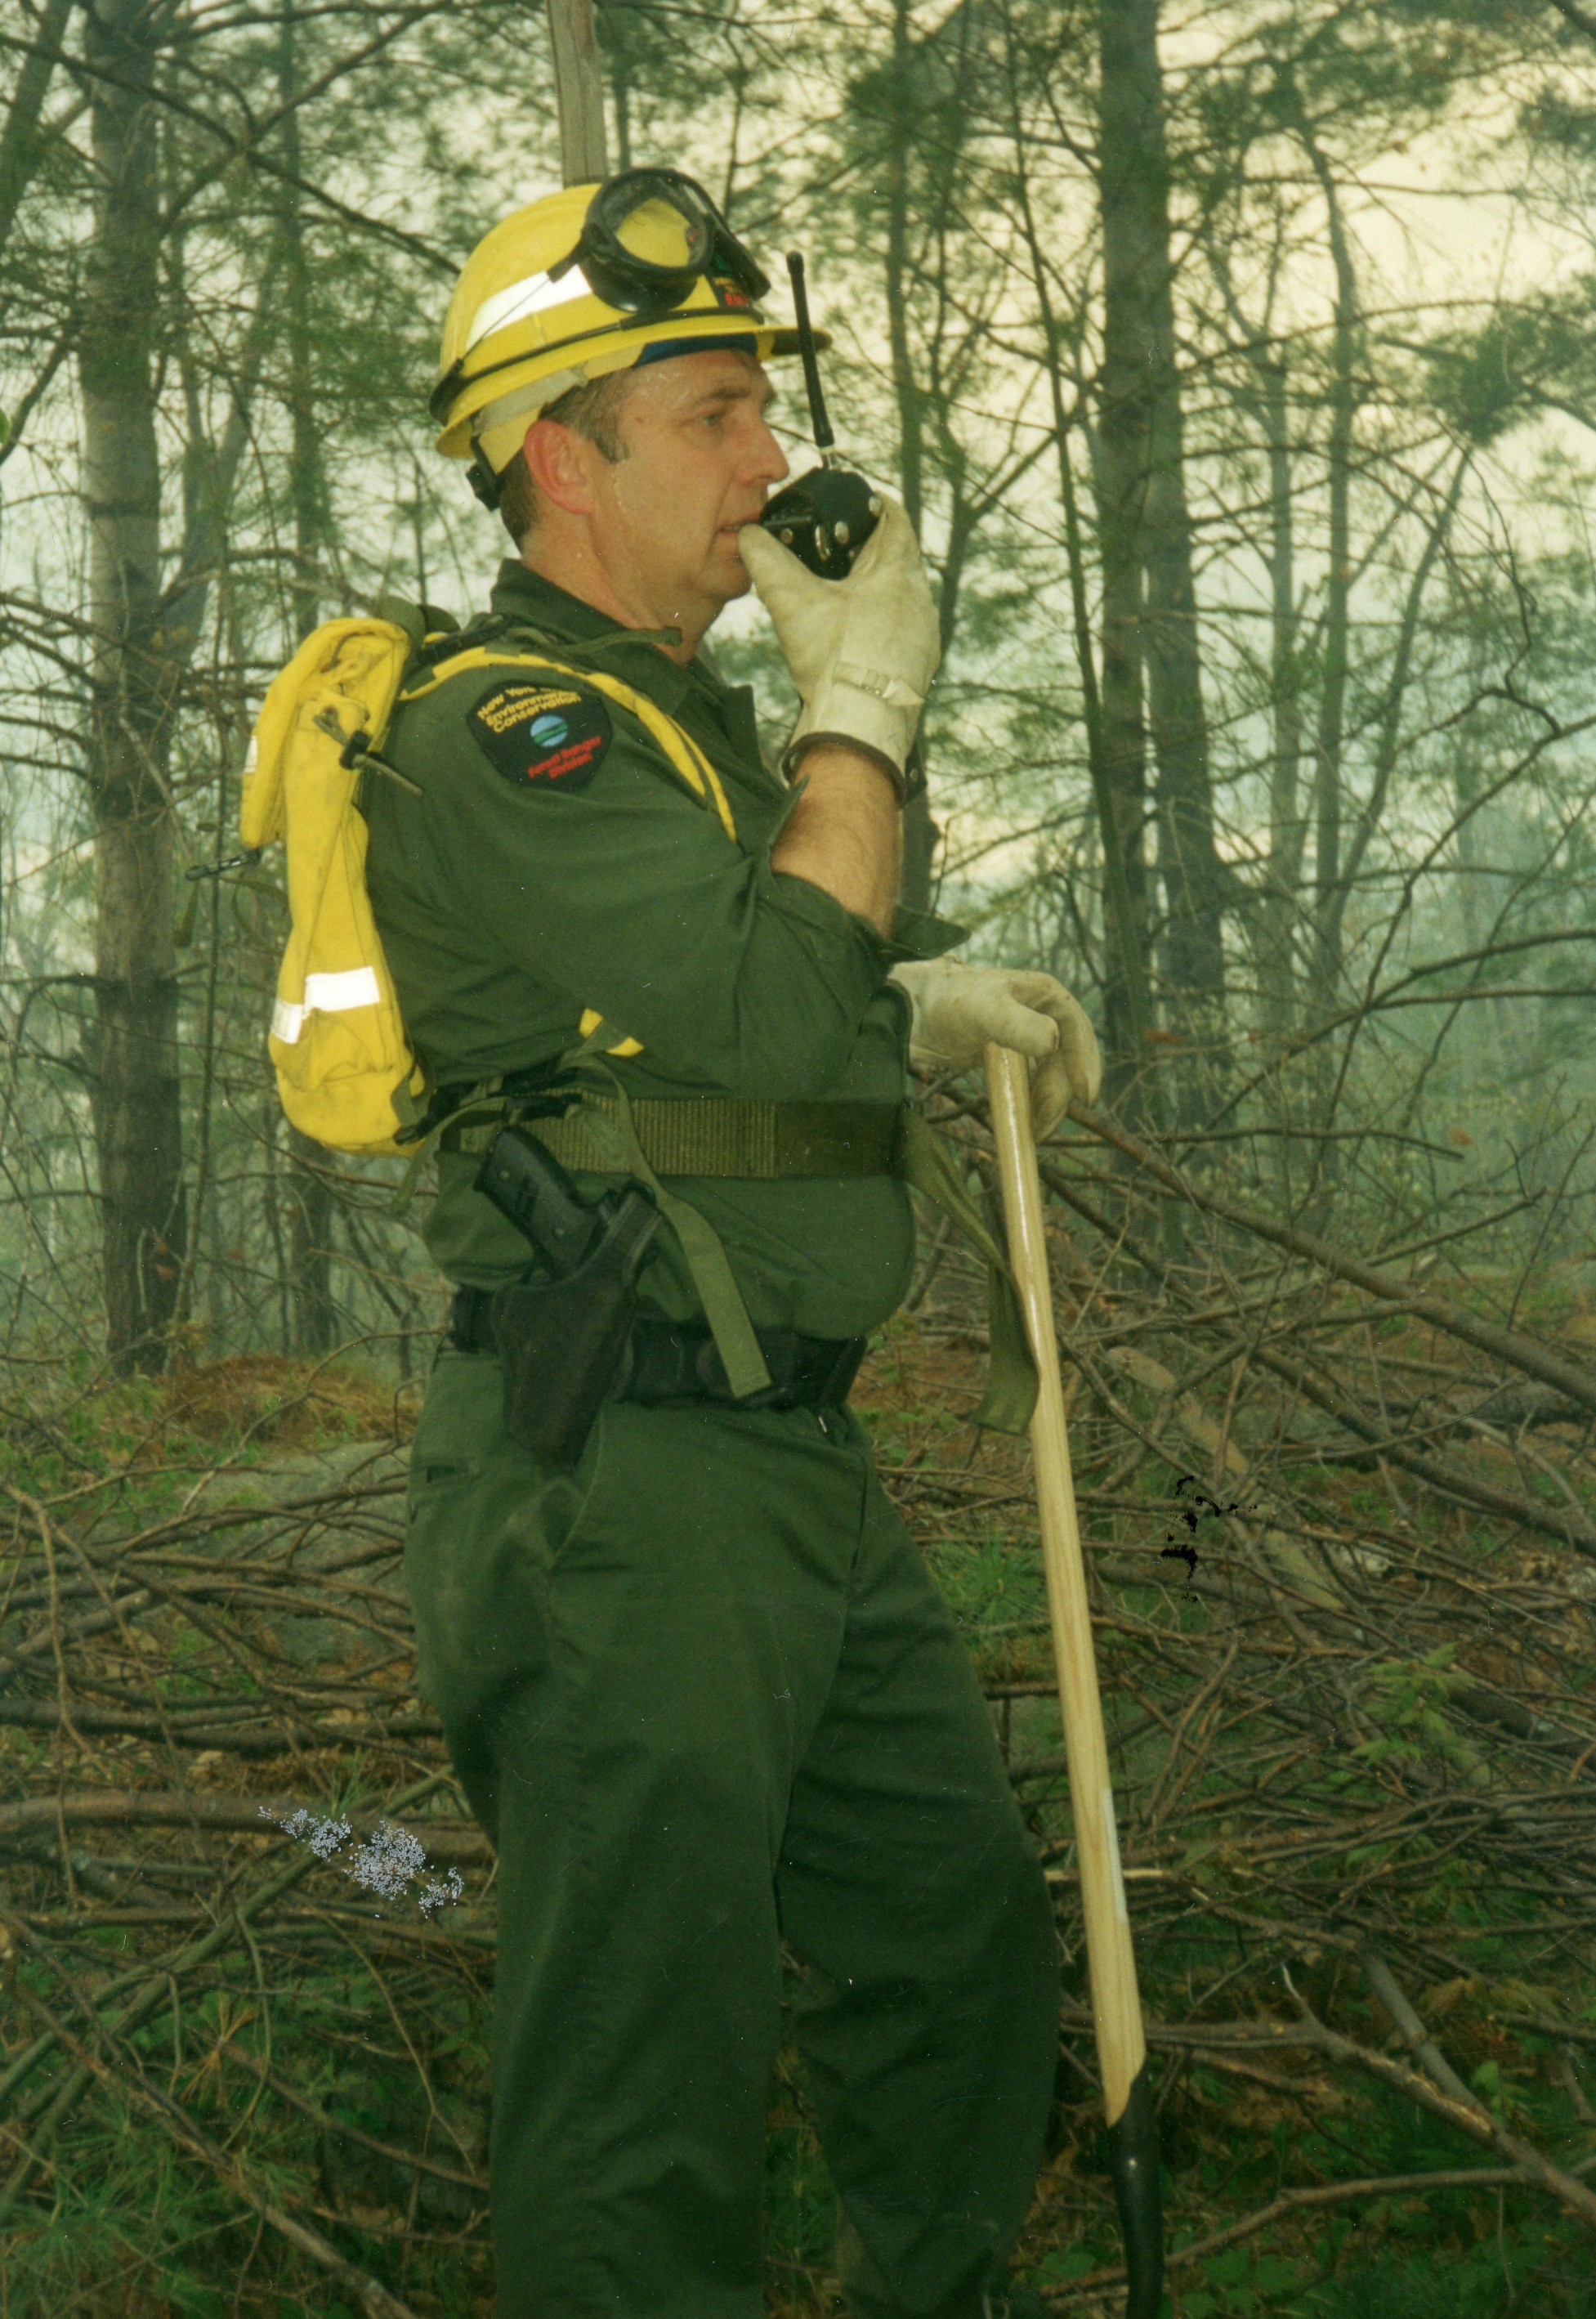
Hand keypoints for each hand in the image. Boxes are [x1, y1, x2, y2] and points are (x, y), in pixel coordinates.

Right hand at [738, 495, 939, 785]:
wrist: (859, 728)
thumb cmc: (833, 660)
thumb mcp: (791, 602)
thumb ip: (766, 561)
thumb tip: (747, 535)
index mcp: (899, 573)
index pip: (895, 518)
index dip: (874, 503)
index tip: (857, 499)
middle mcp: (921, 600)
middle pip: (897, 559)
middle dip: (868, 550)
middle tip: (837, 549)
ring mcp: (924, 636)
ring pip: (900, 597)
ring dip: (875, 590)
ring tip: (841, 595)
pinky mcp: (919, 666)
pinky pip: (901, 631)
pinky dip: (879, 624)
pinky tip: (853, 637)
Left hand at [888, 959, 1101, 1137]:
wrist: (908, 1013)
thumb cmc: (945, 1002)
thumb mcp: (983, 1011)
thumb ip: (1017, 1025)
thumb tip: (1053, 1044)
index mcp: (1045, 995)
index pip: (1077, 1031)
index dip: (1085, 1064)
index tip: (1085, 1097)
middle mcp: (1040, 1014)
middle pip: (1064, 1060)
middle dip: (1058, 1095)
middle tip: (1042, 1127)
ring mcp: (1025, 1037)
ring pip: (1050, 1076)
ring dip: (1047, 1106)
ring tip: (1033, 1133)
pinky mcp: (1009, 1058)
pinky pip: (1031, 1085)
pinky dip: (1031, 1105)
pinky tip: (1024, 1124)